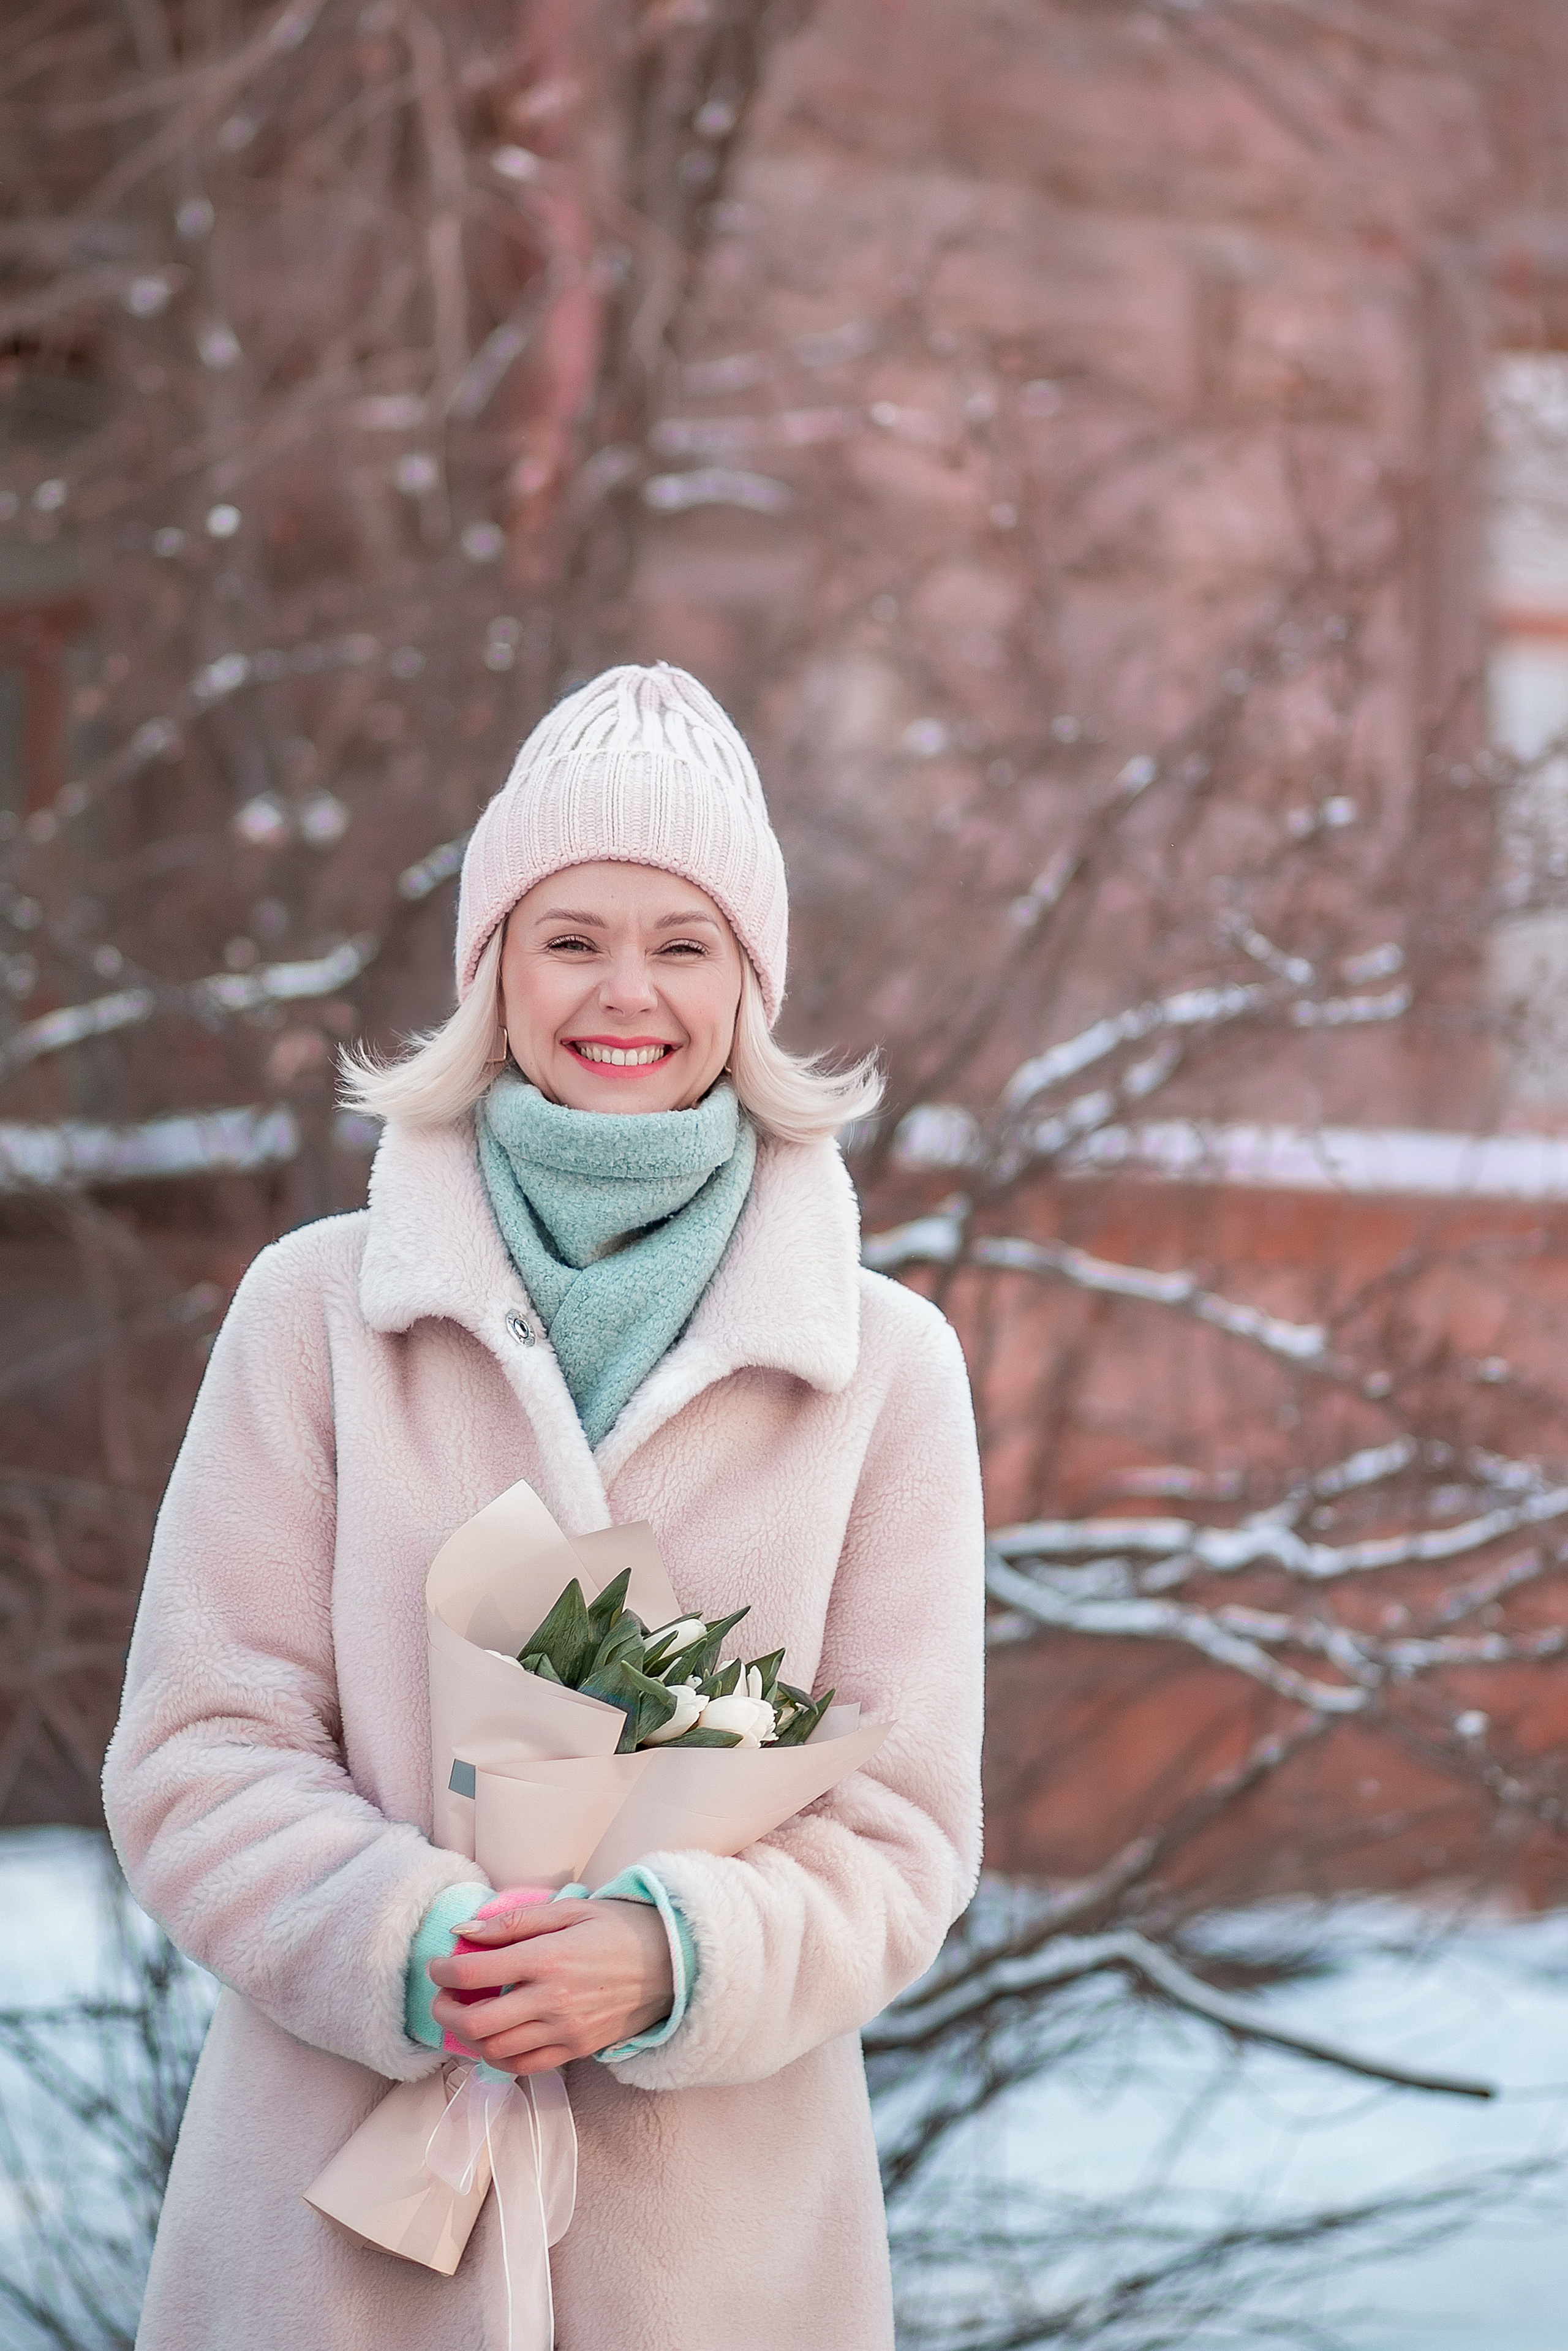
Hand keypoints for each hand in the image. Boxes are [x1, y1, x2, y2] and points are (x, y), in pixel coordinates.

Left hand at [428, 1898, 674, 2076]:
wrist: (671, 1963)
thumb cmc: (618, 1929)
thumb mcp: (569, 1909)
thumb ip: (514, 1922)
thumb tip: (464, 1932)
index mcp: (548, 1959)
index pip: (474, 1973)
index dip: (443, 1972)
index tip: (437, 1966)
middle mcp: (552, 2001)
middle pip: (476, 2023)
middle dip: (445, 2012)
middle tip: (441, 1997)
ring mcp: (565, 2031)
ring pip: (495, 2051)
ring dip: (466, 2039)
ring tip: (463, 2019)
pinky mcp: (576, 2051)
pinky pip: (524, 2067)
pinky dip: (498, 2059)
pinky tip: (493, 2040)